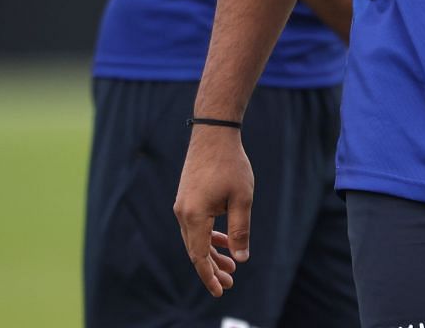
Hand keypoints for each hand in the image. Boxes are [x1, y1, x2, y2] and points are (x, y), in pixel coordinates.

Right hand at [173, 127, 252, 296]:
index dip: (209, 276)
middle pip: (196, 250)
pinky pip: (195, 225)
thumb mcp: (242, 199)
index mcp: (194, 216)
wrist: (214, 134)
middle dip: (212, 268)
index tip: (221, 291)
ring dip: (211, 252)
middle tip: (230, 283)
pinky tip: (223, 240)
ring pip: (195, 238)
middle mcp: (182, 213)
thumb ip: (240, 230)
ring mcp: (182, 205)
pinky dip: (208, 236)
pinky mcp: (187, 198)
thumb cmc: (230, 165)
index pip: (199, 256)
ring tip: (230, 266)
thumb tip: (241, 258)